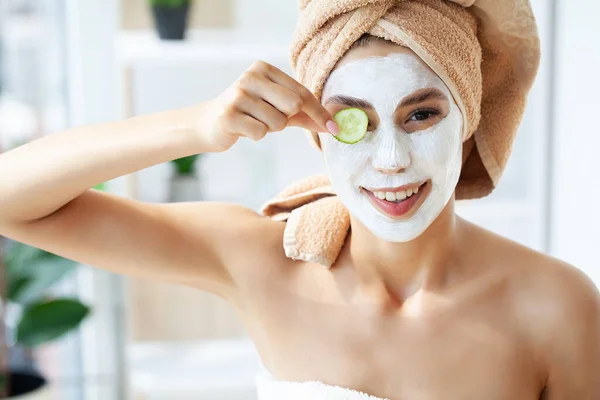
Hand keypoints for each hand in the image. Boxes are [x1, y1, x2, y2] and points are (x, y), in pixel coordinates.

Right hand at [200, 61, 338, 151]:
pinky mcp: (229, 115)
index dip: (319, 112)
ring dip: (269, 129)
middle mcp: (250, 77)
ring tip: (253, 122)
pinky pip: (260, 132)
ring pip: (277, 122)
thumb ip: (303, 114)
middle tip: (270, 118)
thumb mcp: (276, 108)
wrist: (209, 123)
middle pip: (293, 104)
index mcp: (264, 69)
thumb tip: (331, 125)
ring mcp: (238, 95)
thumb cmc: (249, 114)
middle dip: (287, 119)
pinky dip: (256, 135)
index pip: (301, 92)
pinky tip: (243, 128)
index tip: (334, 128)